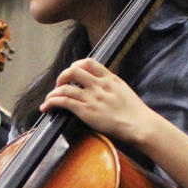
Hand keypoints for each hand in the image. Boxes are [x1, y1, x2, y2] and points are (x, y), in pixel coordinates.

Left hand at [41, 58, 157, 146]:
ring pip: (64, 87)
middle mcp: (99, 85)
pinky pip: (63, 101)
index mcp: (110, 79)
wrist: (140, 125)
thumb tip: (103, 90)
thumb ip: (112, 87)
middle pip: (73, 70)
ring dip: (52, 92)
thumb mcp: (125, 92)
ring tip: (49, 99)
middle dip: (62, 76)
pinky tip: (47, 107)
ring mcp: (92, 97)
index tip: (73, 73)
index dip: (77, 65)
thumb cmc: (136, 114)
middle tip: (59, 85)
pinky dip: (51, 102)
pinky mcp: (86, 110)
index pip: (89, 62)